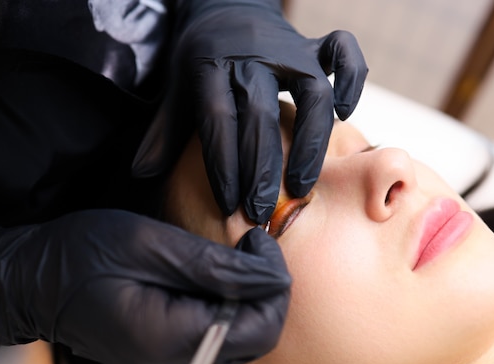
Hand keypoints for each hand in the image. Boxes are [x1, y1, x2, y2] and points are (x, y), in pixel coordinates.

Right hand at [0, 209, 289, 363]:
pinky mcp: (158, 361)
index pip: (259, 327)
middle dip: (265, 292)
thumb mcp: (149, 244)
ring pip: (237, 342)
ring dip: (245, 300)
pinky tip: (208, 280)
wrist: (31, 281)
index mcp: (167, 338)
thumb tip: (271, 275)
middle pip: (254, 340)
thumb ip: (215, 265)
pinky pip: (211, 341)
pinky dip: (223, 310)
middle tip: (249, 248)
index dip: (273, 282)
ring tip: (229, 259)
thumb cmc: (80, 253)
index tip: (258, 241)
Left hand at [132, 0, 367, 223]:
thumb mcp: (176, 88)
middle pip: (260, 113)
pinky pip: (343, 51)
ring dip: (311, 142)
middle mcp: (252, 57)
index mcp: (210, 66)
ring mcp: (288, 49)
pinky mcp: (313, 45)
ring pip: (312, 91)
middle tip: (259, 212)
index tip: (229, 206)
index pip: (217, 120)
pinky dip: (352, 79)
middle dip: (260, 168)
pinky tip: (347, 114)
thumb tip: (141, 173)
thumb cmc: (201, 59)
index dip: (223, 165)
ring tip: (301, 187)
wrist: (225, 6)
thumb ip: (165, 131)